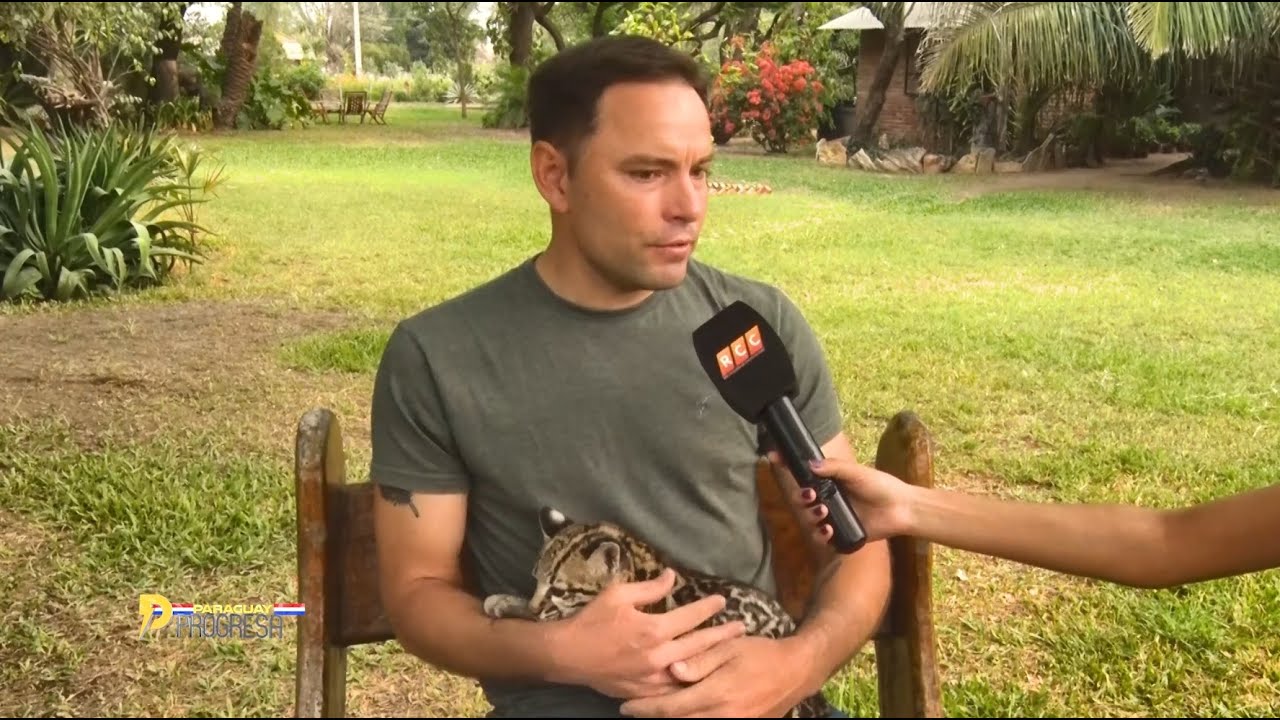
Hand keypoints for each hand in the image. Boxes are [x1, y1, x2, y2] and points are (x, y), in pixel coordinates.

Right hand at [550, 568, 746, 700]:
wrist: (568, 655)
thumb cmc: (592, 620)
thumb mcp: (618, 594)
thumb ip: (649, 588)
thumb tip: (672, 576)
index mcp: (653, 629)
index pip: (690, 616)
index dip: (708, 607)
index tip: (722, 601)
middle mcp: (658, 656)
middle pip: (699, 645)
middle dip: (722, 635)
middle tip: (740, 628)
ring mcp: (652, 678)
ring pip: (691, 671)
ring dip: (711, 660)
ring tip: (727, 653)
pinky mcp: (644, 692)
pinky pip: (674, 690)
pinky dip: (689, 683)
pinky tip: (701, 678)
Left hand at [618, 636, 813, 717]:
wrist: (795, 672)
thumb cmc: (760, 653)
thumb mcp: (730, 648)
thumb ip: (701, 660)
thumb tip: (673, 669)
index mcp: (716, 693)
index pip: (671, 706)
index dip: (646, 708)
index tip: (625, 706)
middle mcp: (722, 716)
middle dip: (652, 717)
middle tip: (630, 710)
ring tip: (650, 713)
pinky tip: (681, 714)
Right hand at [794, 456, 913, 546]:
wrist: (902, 510)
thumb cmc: (881, 486)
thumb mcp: (857, 472)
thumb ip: (834, 467)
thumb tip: (809, 464)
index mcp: (831, 481)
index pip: (804, 473)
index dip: (788, 465)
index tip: (773, 457)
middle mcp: (829, 498)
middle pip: (802, 497)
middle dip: (801, 497)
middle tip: (811, 496)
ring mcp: (833, 516)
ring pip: (809, 517)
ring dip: (810, 515)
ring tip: (823, 513)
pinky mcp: (840, 534)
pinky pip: (822, 536)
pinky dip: (821, 534)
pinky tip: (828, 531)